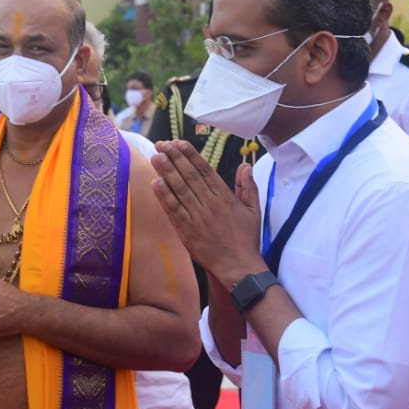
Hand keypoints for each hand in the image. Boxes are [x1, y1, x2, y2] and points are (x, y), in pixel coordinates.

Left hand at [151, 139, 265, 285]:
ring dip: (166, 172)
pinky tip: (155, 184)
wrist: (239, 266)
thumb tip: (245, 165)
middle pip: (189, 176)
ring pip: (179, 190)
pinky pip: (173, 210)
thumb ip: (248, 187)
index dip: (191, 155)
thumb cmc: (246, 239)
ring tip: (155, 157)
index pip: (205, 170)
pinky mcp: (187, 231)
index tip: (179, 143)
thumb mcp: (253, 211)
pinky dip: (164, 197)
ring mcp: (197, 217)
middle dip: (175, 158)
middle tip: (162, 144)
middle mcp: (210, 203)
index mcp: (225, 197)